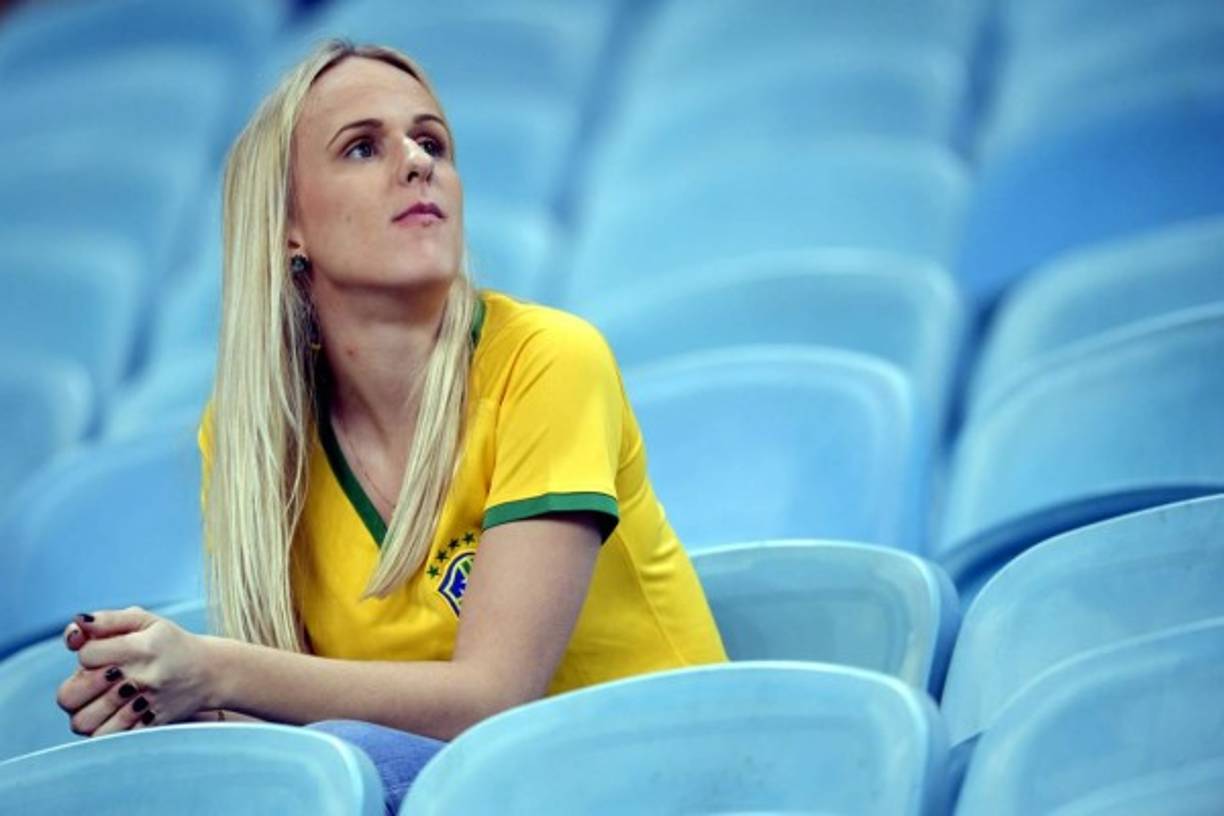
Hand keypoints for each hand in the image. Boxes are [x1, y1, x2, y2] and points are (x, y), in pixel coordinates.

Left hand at [56, 607, 215, 736]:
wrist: (209, 673)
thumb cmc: (170, 643)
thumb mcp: (145, 621)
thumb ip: (107, 620)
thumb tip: (75, 625)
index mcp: (141, 648)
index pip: (85, 655)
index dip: (88, 652)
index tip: (103, 653)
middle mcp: (141, 679)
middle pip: (70, 696)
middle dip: (77, 685)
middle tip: (96, 680)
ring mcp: (143, 707)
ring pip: (83, 723)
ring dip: (86, 709)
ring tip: (101, 699)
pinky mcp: (146, 728)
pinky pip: (105, 739)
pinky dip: (102, 728)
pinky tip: (113, 713)